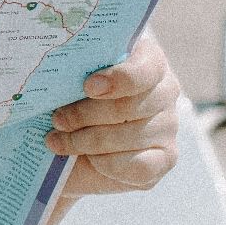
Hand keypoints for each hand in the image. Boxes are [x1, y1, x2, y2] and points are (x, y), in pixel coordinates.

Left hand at [45, 26, 179, 198]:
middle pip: (128, 106)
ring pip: (128, 137)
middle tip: (57, 120)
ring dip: (85, 141)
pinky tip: (87, 159)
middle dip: (84, 115)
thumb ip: (72, 67)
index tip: (88, 87)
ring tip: (58, 141)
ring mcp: (168, 124)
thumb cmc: (67, 98)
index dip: (118, 79)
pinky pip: (139, 167)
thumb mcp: (67, 76)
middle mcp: (164, 89)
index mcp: (146, 58)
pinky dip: (106, 164)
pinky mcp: (165, 157)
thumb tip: (60, 71)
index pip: (144, 69)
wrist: (68, 140)